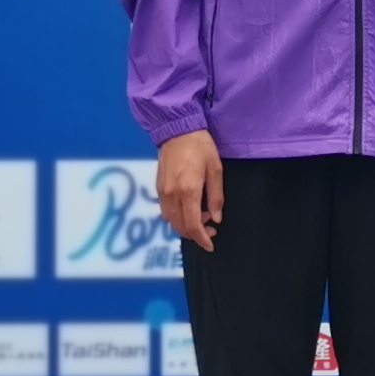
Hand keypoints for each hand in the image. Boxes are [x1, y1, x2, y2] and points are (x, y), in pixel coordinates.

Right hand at [156, 129, 225, 250]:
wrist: (177, 130)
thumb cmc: (201, 147)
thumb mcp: (216, 169)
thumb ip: (216, 197)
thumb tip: (216, 219)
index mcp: (188, 191)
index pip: (193, 225)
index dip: (202, 239)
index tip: (210, 245)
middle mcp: (172, 195)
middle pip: (180, 226)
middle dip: (195, 234)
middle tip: (211, 228)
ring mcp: (162, 192)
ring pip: (171, 221)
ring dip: (185, 226)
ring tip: (202, 218)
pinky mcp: (158, 187)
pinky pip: (165, 211)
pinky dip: (176, 218)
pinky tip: (188, 211)